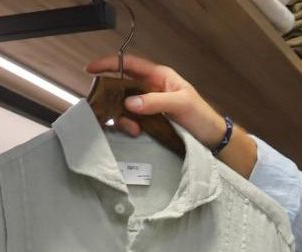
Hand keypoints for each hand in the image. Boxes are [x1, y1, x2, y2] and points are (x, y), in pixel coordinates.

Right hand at [81, 54, 225, 146]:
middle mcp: (150, 87)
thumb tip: (129, 102)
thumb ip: (155, 101)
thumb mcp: (180, 104)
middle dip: (112, 96)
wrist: (210, 137)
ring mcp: (148, 103)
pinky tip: (135, 131)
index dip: (109, 64)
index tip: (91, 69)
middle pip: (121, 85)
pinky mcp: (148, 118)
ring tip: (132, 128)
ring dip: (122, 116)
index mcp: (159, 76)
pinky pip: (130, 118)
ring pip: (123, 104)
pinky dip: (128, 124)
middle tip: (105, 109)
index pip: (130, 64)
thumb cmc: (200, 115)